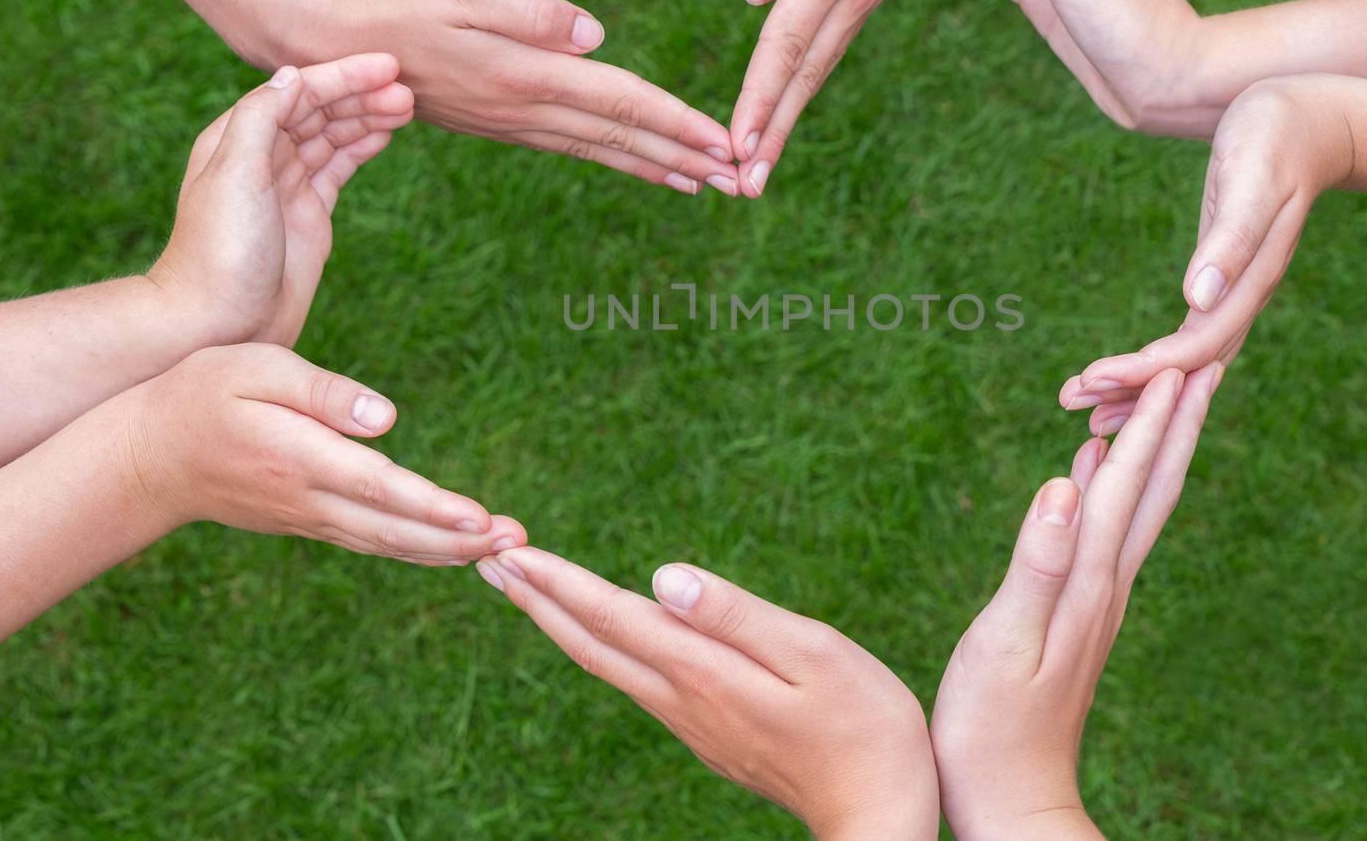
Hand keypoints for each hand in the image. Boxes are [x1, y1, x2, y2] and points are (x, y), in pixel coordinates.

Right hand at [123, 343, 524, 564]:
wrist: (147, 454)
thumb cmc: (202, 393)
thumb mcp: (257, 368)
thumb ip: (322, 391)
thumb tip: (386, 416)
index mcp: (300, 457)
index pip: (379, 487)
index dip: (432, 506)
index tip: (479, 518)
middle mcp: (308, 498)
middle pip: (396, 527)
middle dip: (460, 538)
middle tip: (519, 542)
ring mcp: (308, 518)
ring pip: (388, 542)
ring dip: (447, 550)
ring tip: (504, 552)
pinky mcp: (308, 523)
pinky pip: (372, 542)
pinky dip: (416, 550)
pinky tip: (452, 551)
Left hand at [149, 54, 412, 346]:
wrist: (217, 321)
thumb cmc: (219, 250)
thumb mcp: (236, 174)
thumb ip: (262, 119)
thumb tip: (293, 76)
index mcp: (239, 137)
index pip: (299, 91)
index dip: (343, 75)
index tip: (388, 66)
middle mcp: (263, 155)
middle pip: (320, 109)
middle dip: (363, 94)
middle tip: (409, 92)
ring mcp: (288, 184)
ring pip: (333, 135)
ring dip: (368, 117)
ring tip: (408, 107)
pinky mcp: (308, 214)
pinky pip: (339, 167)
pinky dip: (362, 147)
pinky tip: (385, 133)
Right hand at [271, 0, 738, 195]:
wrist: (317, 32)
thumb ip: (533, 16)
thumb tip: (597, 37)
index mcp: (524, 75)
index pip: (622, 103)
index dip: (679, 125)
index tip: (727, 147)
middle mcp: (522, 108)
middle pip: (621, 136)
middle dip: (684, 157)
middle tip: (740, 180)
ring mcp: (506, 118)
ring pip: (597, 146)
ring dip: (653, 164)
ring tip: (701, 181)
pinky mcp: (491, 116)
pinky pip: (566, 143)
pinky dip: (609, 154)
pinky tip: (628, 159)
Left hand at [477, 548, 938, 838]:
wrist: (878, 814)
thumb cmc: (865, 727)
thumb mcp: (816, 656)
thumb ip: (739, 617)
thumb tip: (664, 578)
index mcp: (707, 674)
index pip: (616, 618)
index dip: (561, 584)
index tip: (512, 553)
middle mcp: (685, 701)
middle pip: (593, 645)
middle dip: (539, 601)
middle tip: (488, 561)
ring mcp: (692, 723)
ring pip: (607, 665)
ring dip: (561, 623)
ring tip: (526, 589)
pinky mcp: (708, 734)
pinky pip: (634, 681)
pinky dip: (599, 646)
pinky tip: (598, 634)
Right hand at [932, 366, 1220, 839]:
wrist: (1012, 805)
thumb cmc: (993, 732)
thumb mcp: (1006, 645)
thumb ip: (1038, 564)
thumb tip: (1065, 483)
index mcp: (1090, 582)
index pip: (1130, 485)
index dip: (1152, 422)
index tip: (1180, 364)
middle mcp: (1104, 585)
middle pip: (1154, 490)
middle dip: (1178, 424)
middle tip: (1206, 364)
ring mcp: (1093, 602)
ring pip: (1134, 508)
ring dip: (1150, 450)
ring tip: (1160, 402)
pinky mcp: (1074, 616)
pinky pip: (1101, 533)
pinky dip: (1106, 489)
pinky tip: (1088, 473)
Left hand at [1058, 78, 1352, 428]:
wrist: (1311, 123)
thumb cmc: (1276, 139)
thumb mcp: (1251, 180)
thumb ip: (1231, 239)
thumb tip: (1198, 298)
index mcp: (1251, 282)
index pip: (1194, 346)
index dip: (1143, 370)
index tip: (1092, 379)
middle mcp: (1245, 298)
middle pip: (1188, 367)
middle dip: (1130, 390)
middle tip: (1069, 403)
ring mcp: (1237, 293)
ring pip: (1189, 359)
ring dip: (1140, 386)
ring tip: (1085, 404)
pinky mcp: (1225, 282)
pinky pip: (1192, 337)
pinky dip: (1157, 362)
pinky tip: (1127, 374)